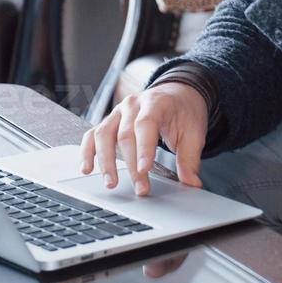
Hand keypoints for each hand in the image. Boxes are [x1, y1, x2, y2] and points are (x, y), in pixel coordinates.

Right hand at [80, 82, 207, 195]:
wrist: (178, 94)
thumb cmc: (184, 113)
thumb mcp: (194, 132)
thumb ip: (190, 158)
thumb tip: (192, 183)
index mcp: (156, 102)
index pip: (146, 124)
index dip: (144, 148)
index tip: (144, 170)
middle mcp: (133, 104)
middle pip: (125, 135)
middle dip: (131, 165)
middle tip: (140, 188)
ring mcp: (118, 112)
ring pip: (104, 134)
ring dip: (106, 161)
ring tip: (111, 183)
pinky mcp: (109, 121)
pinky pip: (92, 135)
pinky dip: (87, 152)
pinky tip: (87, 169)